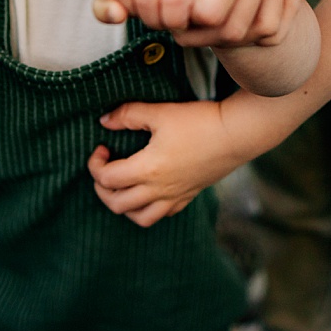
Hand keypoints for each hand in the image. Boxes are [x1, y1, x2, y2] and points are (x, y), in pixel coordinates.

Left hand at [85, 0, 290, 46]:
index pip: (211, 16)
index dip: (182, 19)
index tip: (164, 10)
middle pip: (238, 29)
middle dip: (205, 35)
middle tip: (177, 23)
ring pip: (265, 24)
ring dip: (233, 31)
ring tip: (203, 20)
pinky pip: (281, 5)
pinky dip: (259, 18)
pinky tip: (232, 10)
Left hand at [87, 98, 245, 226]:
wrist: (235, 134)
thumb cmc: (198, 121)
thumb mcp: (160, 112)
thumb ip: (128, 115)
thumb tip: (104, 121)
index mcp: (148, 169)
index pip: (107, 179)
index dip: (95, 165)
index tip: (100, 148)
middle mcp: (159, 190)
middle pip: (117, 204)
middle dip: (102, 189)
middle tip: (103, 169)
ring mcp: (175, 197)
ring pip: (139, 218)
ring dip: (123, 205)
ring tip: (121, 186)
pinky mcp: (188, 197)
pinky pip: (161, 215)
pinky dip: (146, 209)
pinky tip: (148, 190)